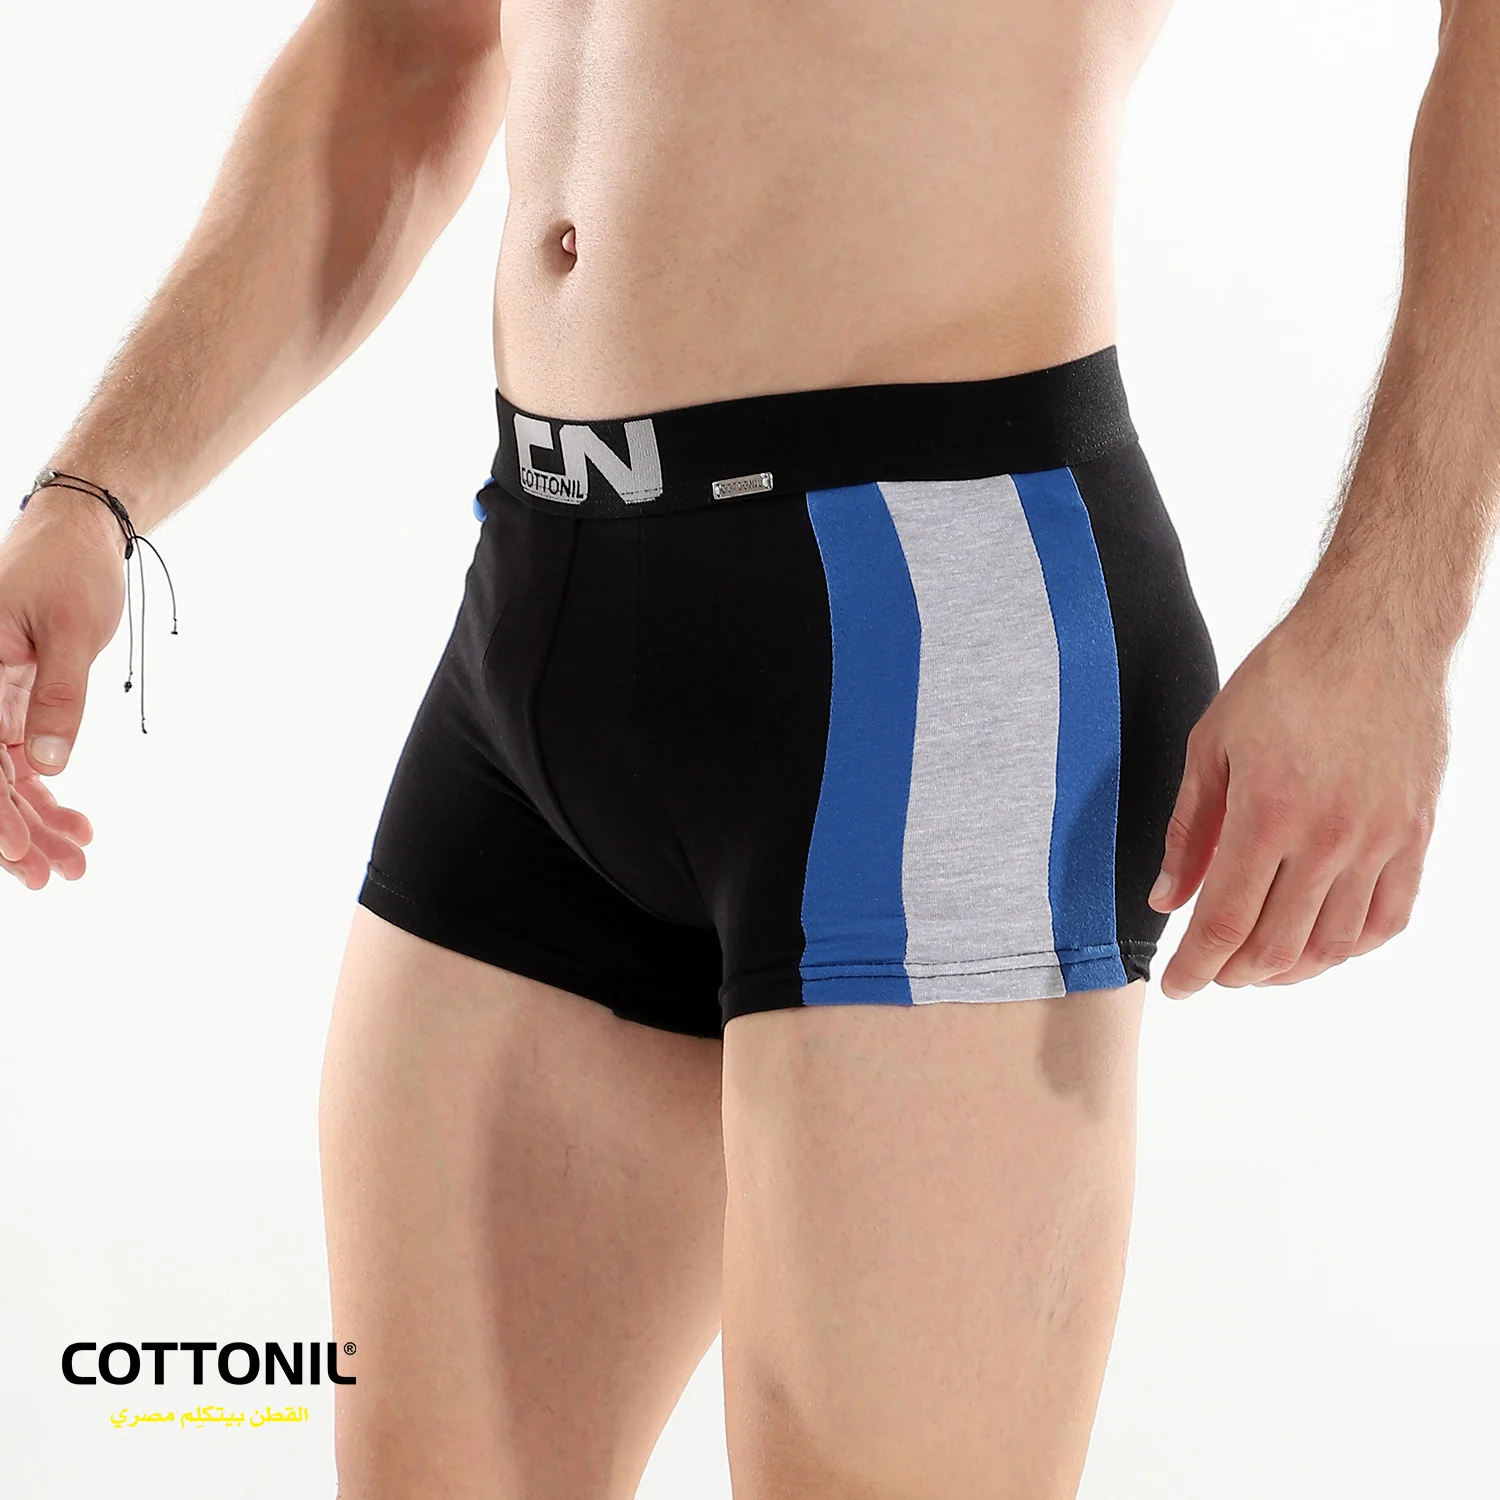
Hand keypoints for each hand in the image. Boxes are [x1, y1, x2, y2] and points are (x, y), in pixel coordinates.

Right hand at [0, 488, 126, 887]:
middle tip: (54, 877)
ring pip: (4, 775)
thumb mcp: (71, 631)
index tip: (16, 850)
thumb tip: (46, 764)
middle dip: (16, 831)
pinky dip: (47, 792)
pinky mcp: (13, 701)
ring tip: (76, 861)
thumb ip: (58, 698)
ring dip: (36, 820)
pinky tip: (76, 825)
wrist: (78, 533)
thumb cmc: (68, 568)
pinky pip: (21, 758)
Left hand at [1148, 585, 1446, 995]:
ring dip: (1289, 968)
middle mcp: (1328, 837)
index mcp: (1267, 813)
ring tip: (1257, 966)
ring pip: (1334, 943)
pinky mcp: (1414, 835)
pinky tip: (1320, 944)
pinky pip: (1387, 918)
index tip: (1176, 985)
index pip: (1225, 922)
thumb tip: (1166, 897)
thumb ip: (1187, 830)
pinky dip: (1350, 947)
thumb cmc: (1286, 679)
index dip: (1196, 967)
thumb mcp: (1210, 745)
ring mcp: (1379, 840)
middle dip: (1234, 973)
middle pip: (1277, 944)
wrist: (1374, 634)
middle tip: (1211, 972)